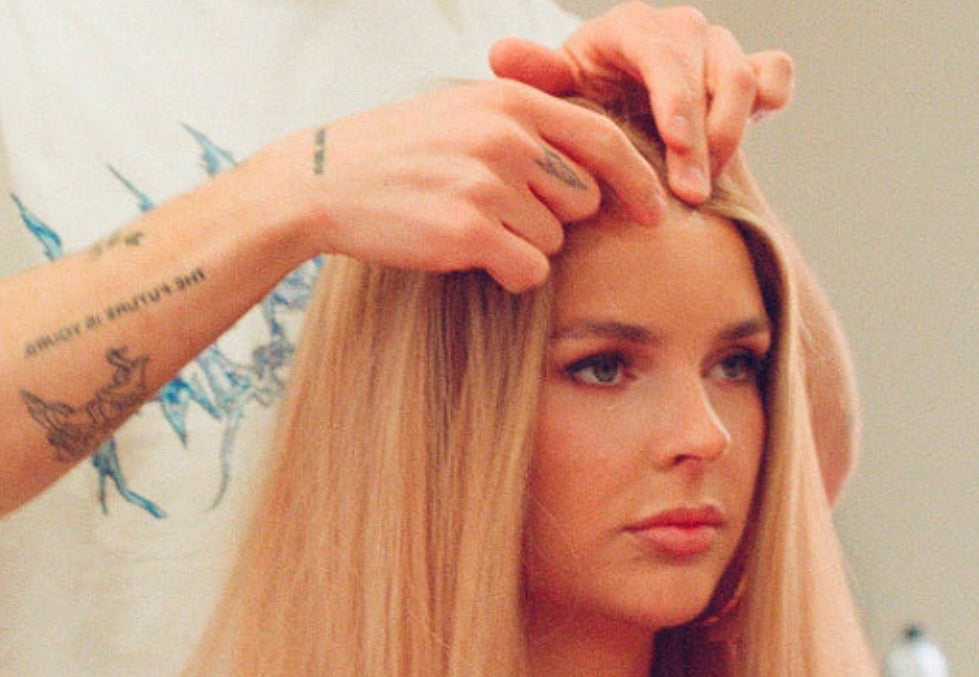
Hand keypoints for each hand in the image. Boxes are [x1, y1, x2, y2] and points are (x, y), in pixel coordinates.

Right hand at [293, 79, 664, 292]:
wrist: (323, 180)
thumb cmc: (397, 151)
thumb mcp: (464, 110)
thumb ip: (525, 119)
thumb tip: (594, 152)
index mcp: (510, 102)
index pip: (602, 139)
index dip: (636, 179)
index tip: (655, 209)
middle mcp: (506, 137)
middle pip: (583, 199)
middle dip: (555, 217)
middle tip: (502, 213)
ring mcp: (488, 184)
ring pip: (554, 239)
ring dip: (524, 245)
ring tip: (470, 225)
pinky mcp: (468, 232)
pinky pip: (528, 270)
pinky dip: (508, 273)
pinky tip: (468, 254)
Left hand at [489, 2, 793, 204]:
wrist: (607, 110)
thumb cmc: (578, 103)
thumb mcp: (554, 93)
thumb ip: (536, 76)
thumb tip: (502, 54)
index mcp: (631, 27)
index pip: (663, 57)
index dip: (675, 101)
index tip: (674, 146)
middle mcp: (679, 29)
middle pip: (709, 73)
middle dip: (702, 138)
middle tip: (689, 194)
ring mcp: (715, 48)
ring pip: (744, 78)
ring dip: (731, 134)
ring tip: (706, 186)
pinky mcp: (743, 69)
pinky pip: (775, 72)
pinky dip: (775, 95)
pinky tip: (761, 126)